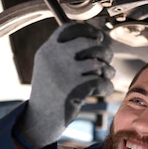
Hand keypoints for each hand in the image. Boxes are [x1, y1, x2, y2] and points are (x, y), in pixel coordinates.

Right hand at [16, 23, 114, 148]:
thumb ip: (64, 52)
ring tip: (106, 76)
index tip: (99, 37)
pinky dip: (107, 86)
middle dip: (104, 52)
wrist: (39, 120)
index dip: (89, 30)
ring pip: (98, 64)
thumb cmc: (49, 94)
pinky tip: (103, 89)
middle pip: (90, 44)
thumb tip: (96, 40)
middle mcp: (55, 58)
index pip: (71, 28)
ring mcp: (64, 74)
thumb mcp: (48, 67)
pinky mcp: (75, 90)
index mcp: (47, 50)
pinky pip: (101, 82)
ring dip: (108, 71)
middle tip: (107, 60)